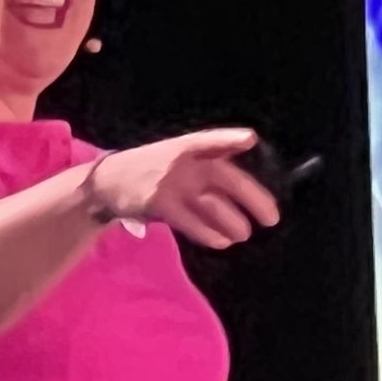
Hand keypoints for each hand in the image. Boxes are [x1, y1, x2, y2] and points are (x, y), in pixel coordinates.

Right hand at [89, 128, 278, 246]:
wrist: (109, 181)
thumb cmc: (153, 168)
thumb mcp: (178, 154)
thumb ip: (209, 159)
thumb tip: (247, 172)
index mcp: (188, 146)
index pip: (212, 140)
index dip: (230, 139)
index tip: (250, 140)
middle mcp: (181, 162)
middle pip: (224, 178)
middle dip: (253, 199)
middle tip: (272, 219)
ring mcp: (170, 184)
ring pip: (212, 205)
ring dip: (233, 222)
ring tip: (244, 234)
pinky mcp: (159, 205)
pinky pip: (191, 223)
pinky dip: (210, 234)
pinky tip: (222, 241)